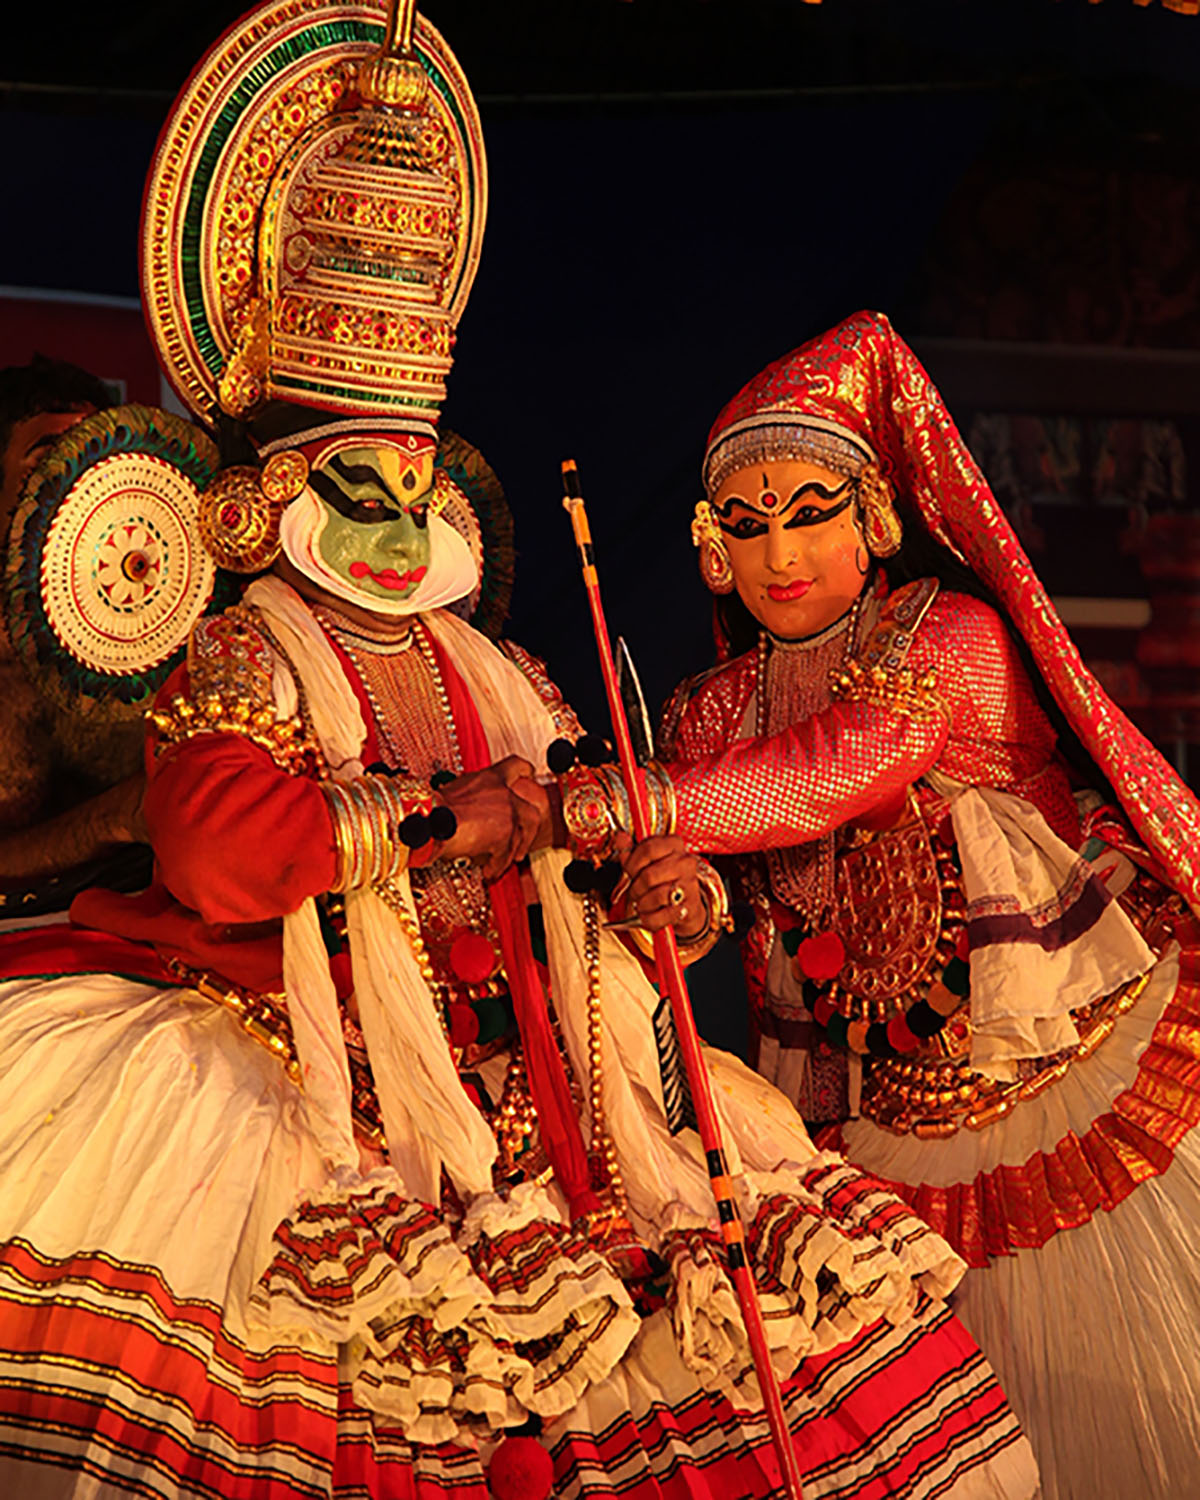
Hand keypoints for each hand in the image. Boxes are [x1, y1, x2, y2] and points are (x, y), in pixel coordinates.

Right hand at [436, 756, 546, 879]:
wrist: (427, 820)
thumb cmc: (431, 808)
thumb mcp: (454, 793)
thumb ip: (471, 799)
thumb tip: (470, 813)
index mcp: (489, 778)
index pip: (516, 766)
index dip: (525, 772)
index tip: (529, 777)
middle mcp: (503, 793)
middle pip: (531, 811)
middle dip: (527, 830)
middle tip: (521, 842)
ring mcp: (507, 814)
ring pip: (520, 837)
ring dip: (508, 852)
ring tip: (496, 862)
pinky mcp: (505, 835)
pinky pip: (505, 855)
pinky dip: (497, 866)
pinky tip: (488, 871)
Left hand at [614, 832, 704, 937]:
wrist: (684, 901)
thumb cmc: (662, 877)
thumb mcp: (646, 861)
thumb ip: (631, 850)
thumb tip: (620, 837)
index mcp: (674, 844)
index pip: (648, 849)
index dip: (632, 863)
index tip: (628, 872)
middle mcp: (685, 862)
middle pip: (649, 875)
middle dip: (635, 888)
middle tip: (634, 892)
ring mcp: (690, 884)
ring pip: (657, 896)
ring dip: (642, 904)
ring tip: (641, 903)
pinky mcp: (689, 907)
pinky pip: (662, 916)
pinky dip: (649, 918)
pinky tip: (648, 914)